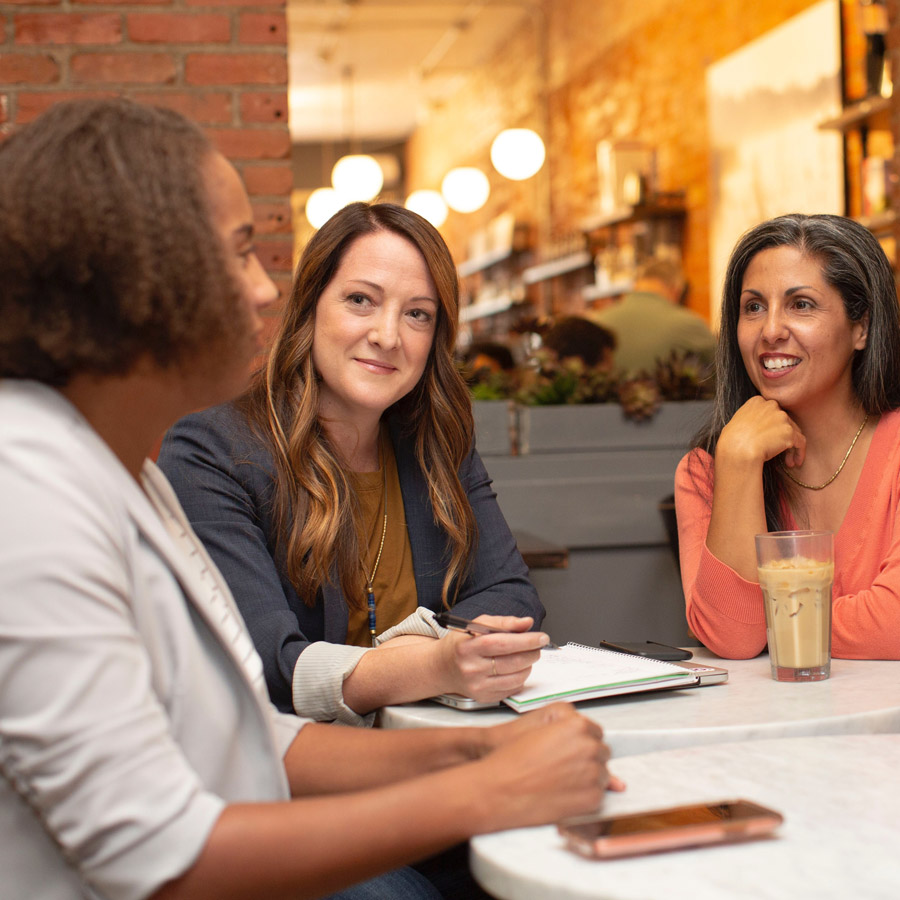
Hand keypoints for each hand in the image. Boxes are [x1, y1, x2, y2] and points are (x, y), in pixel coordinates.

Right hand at [437, 614, 547, 701]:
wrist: (442, 668)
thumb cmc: (462, 644)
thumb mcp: (477, 625)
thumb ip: (504, 622)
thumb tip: (527, 623)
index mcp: (467, 647)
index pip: (502, 643)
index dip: (525, 640)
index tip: (541, 637)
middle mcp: (471, 669)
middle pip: (512, 662)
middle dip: (532, 653)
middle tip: (538, 646)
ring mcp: (478, 686)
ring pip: (516, 678)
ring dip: (529, 666)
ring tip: (527, 656)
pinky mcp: (484, 697)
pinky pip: (512, 689)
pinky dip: (520, 678)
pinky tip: (517, 669)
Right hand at [471, 705, 617, 830]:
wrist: (499, 789)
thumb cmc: (512, 760)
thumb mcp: (540, 731)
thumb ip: (570, 731)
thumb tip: (591, 741)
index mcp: (577, 726)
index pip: (595, 732)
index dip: (580, 742)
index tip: (569, 750)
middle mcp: (589, 747)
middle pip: (601, 752)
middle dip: (586, 759)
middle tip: (562, 766)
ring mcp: (593, 774)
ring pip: (602, 774)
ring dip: (588, 778)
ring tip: (560, 781)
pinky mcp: (592, 798)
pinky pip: (598, 795)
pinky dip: (585, 796)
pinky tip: (562, 793)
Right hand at [717, 396, 805, 469]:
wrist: (737, 450)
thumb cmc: (731, 441)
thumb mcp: (736, 422)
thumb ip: (748, 419)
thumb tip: (753, 428)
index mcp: (757, 401)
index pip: (771, 412)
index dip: (772, 426)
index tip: (770, 438)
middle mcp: (771, 405)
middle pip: (784, 420)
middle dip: (783, 436)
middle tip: (780, 450)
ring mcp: (781, 417)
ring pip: (793, 432)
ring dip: (791, 447)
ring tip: (788, 461)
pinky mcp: (789, 431)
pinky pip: (800, 442)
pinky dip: (799, 453)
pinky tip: (795, 462)